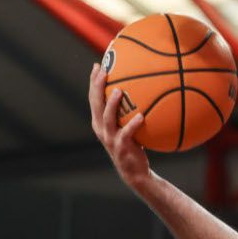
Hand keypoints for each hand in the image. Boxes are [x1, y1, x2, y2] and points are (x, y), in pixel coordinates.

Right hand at [88, 63, 150, 188]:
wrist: (135, 172)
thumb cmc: (133, 146)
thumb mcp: (129, 127)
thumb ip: (129, 112)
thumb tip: (144, 91)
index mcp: (99, 122)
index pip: (93, 98)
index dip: (93, 82)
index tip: (98, 65)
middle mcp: (101, 129)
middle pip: (96, 104)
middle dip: (97, 86)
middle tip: (104, 70)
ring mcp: (110, 139)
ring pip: (107, 118)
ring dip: (111, 104)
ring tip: (118, 91)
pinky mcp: (121, 147)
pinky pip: (127, 133)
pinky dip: (133, 124)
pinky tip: (141, 115)